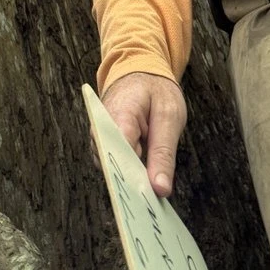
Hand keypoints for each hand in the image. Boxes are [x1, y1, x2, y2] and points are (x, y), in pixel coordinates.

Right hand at [99, 72, 185, 198]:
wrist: (140, 71)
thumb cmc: (155, 90)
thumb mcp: (170, 116)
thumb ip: (164, 153)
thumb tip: (160, 189)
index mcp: (119, 114)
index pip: (120, 152)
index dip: (133, 178)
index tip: (149, 197)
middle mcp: (101, 128)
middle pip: (113, 165)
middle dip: (134, 182)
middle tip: (156, 198)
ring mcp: (100, 137)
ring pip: (114, 169)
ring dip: (133, 179)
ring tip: (153, 189)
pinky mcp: (104, 144)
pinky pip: (116, 165)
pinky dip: (131, 173)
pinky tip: (146, 178)